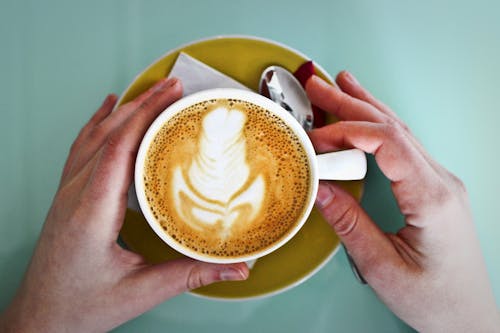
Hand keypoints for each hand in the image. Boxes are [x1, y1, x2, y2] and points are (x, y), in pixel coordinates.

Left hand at [0, 78, 248, 332]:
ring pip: (92, 136)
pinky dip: (95, 123)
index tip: (171, 93)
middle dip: (143, 103)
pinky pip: (81, 148)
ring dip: (122, 110)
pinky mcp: (67, 197)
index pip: (120, 147)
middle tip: (173, 84)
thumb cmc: (80, 307)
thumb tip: (235, 267)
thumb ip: (192, 275)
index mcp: (93, 212)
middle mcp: (75, 195)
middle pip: (108, 133)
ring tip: (149, 91)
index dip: (147, 114)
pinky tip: (105, 110)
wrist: (40, 320)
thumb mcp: (141, 292)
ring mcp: (67, 193)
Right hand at [306, 72, 499, 331]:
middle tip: (317, 86)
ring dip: (366, 107)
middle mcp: (440, 182)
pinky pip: (402, 147)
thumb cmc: (434, 299)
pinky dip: (377, 127)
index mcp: (432, 198)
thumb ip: (349, 223)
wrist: (467, 317)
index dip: (347, 131)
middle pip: (393, 127)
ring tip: (339, 86)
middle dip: (352, 103)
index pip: (388, 143)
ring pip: (400, 131)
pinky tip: (365, 117)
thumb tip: (319, 187)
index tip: (315, 138)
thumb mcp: (382, 268)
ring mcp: (439, 183)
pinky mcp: (432, 189)